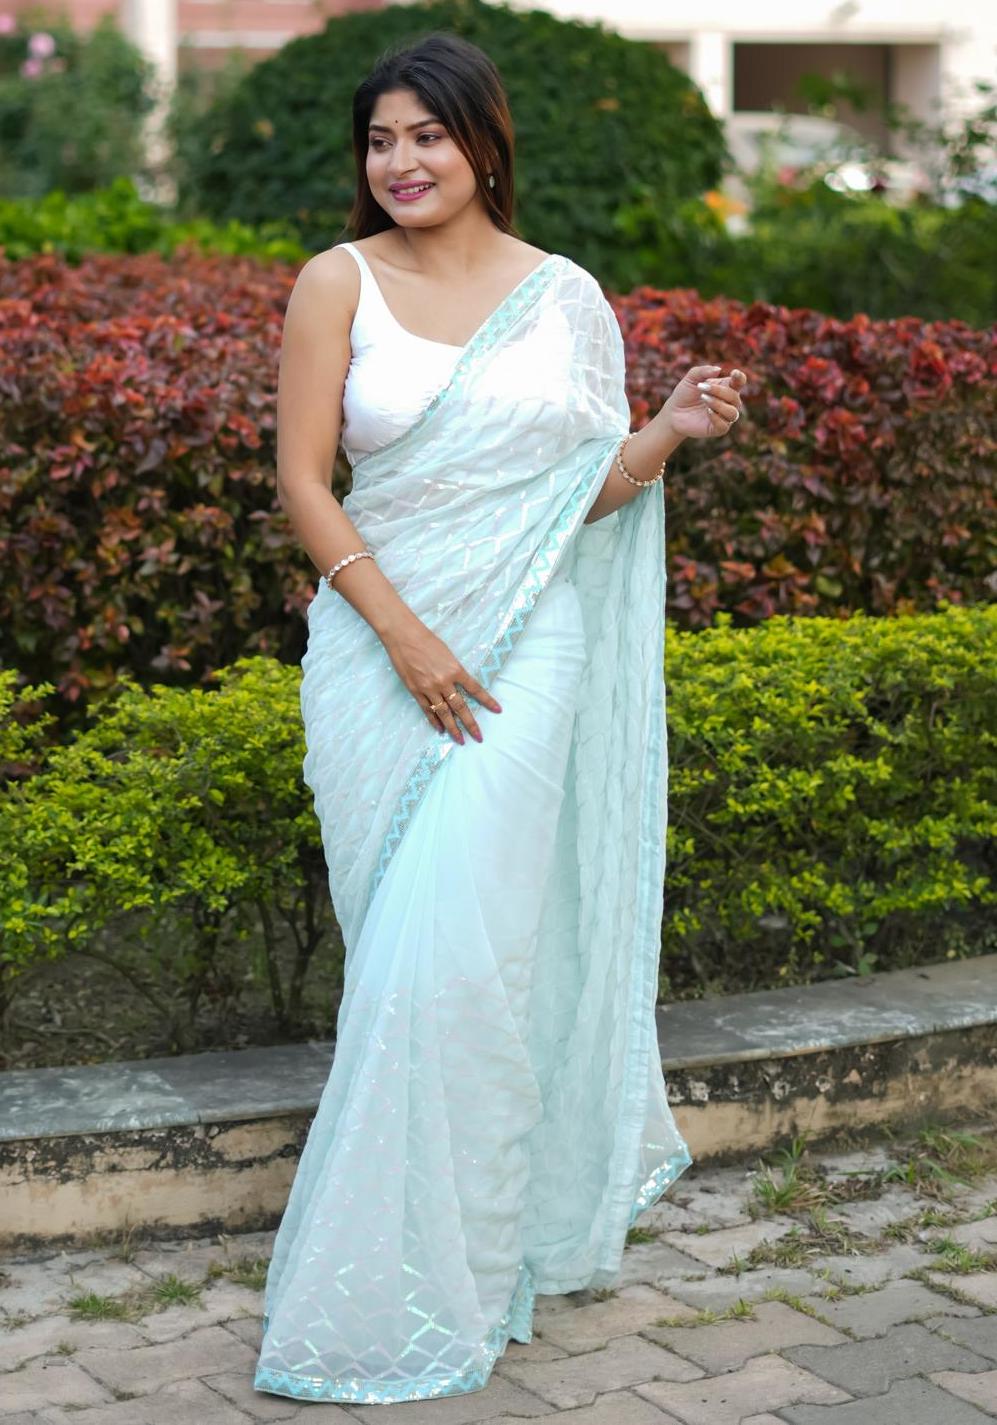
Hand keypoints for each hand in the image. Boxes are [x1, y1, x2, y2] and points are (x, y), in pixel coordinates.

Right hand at [381, 615, 501, 745]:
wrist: (403, 637)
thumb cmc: (426, 640)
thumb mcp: (447, 654)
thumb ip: (454, 671)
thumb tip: (460, 685)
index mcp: (455, 670)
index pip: (475, 689)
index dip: (487, 700)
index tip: (497, 710)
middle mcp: (444, 682)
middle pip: (460, 707)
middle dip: (471, 723)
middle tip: (479, 737)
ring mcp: (429, 688)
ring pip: (444, 713)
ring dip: (453, 728)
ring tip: (460, 740)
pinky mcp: (416, 691)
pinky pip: (428, 710)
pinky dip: (434, 721)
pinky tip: (440, 729)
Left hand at [661, 364, 747, 440]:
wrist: (673, 412)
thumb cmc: (685, 394)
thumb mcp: (691, 378)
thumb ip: (703, 371)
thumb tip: (718, 370)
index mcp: (726, 388)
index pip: (739, 382)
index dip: (740, 378)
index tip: (733, 373)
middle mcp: (729, 403)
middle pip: (734, 397)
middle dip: (719, 391)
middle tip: (702, 387)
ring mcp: (724, 417)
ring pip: (732, 412)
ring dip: (718, 404)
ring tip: (703, 398)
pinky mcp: (717, 429)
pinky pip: (724, 426)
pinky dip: (717, 418)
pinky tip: (707, 411)